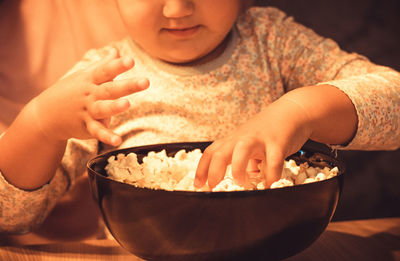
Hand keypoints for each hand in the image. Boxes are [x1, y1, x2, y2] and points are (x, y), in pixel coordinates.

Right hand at [28, 48, 148, 145]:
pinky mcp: (87, 127)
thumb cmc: (72, 91)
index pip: (105, 71)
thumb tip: (116, 50)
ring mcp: (87, 111)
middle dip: (128, 86)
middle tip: (146, 81)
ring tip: (127, 104)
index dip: (118, 66)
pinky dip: (107, 137)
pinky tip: (118, 141)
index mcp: (90, 80)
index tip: (131, 60)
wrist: (46, 114)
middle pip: (109, 89)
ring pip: (102, 109)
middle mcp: (89, 94)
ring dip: (114, 107)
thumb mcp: (85, 75)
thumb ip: (104, 65)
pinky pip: (97, 132)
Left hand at [194, 98, 312, 188]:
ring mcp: (259, 140)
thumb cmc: (267, 131)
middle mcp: (242, 139)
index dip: (202, 169)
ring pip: (242, 150)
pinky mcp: (278, 143)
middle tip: (214, 189)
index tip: (198, 185)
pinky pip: (274, 161)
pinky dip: (271, 176)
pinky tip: (270, 186)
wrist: (291, 112)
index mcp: (233, 140)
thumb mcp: (250, 144)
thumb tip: (241, 181)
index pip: (211, 153)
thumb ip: (243, 161)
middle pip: (221, 152)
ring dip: (238, 168)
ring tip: (241, 184)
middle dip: (214, 171)